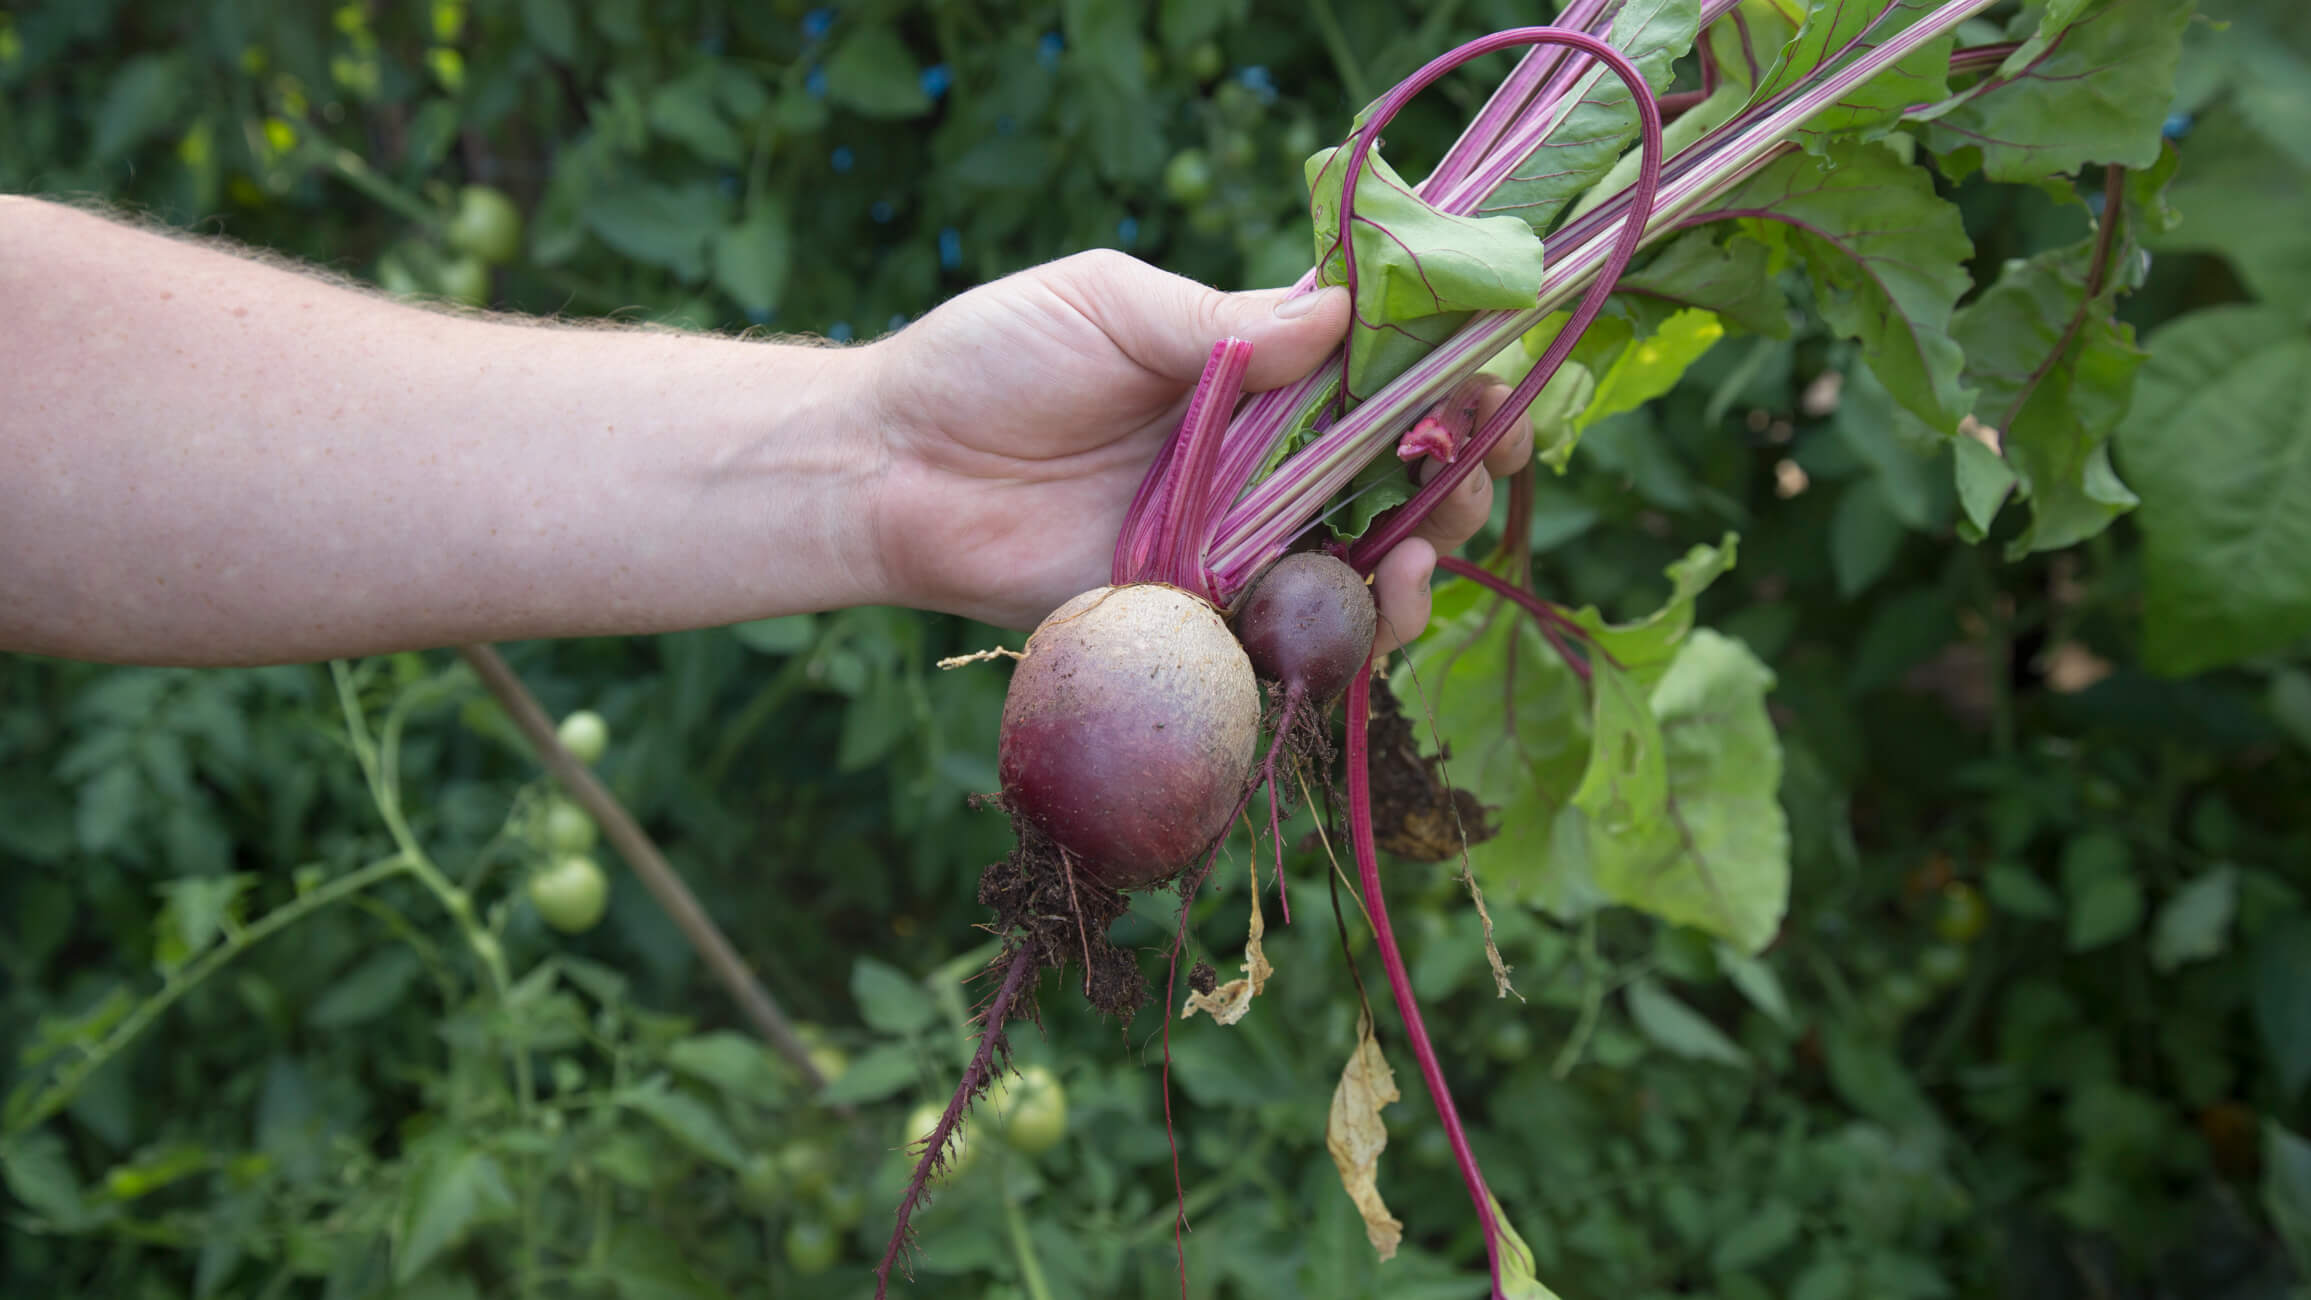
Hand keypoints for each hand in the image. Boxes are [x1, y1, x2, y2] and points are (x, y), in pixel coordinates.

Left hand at [862, 250, 1530, 651]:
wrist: (896, 469)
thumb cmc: (992, 362)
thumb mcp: (1113, 305)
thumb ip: (1227, 322)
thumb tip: (1346, 319)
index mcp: (1253, 368)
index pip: (1380, 368)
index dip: (1450, 371)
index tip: (1498, 372)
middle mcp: (1262, 457)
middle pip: (1397, 467)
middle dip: (1462, 464)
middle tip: (1486, 460)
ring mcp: (1238, 539)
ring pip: (1365, 555)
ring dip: (1424, 548)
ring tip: (1428, 541)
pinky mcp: (1204, 614)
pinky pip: (1296, 631)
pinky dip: (1352, 625)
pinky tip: (1377, 600)